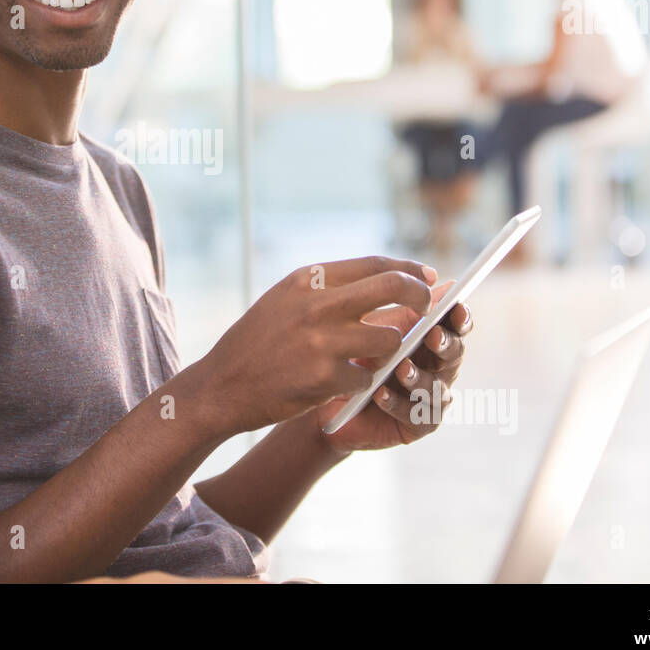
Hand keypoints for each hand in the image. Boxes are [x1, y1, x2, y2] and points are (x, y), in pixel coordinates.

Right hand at [196, 257, 436, 434]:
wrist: (222, 385)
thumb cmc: (259, 341)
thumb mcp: (287, 300)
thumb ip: (331, 289)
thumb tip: (387, 278)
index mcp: (308, 279)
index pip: (375, 264)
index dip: (409, 270)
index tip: (426, 277)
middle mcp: (317, 304)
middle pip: (394, 287)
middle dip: (420, 297)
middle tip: (427, 309)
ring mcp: (322, 341)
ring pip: (390, 338)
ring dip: (389, 349)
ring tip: (369, 356)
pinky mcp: (324, 378)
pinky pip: (367, 376)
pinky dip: (361, 381)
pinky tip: (339, 382)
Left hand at [317, 280, 472, 452]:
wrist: (325, 395)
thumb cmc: (353, 351)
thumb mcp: (373, 325)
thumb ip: (403, 306)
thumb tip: (437, 279)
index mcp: (432, 337)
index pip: (455, 324)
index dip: (460, 316)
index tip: (455, 307)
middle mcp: (438, 366)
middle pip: (455, 354)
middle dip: (446, 344)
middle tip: (432, 336)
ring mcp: (430, 397)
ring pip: (437, 388)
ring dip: (419, 377)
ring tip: (400, 368)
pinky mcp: (417, 425)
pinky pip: (415, 416)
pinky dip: (398, 403)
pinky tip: (380, 393)